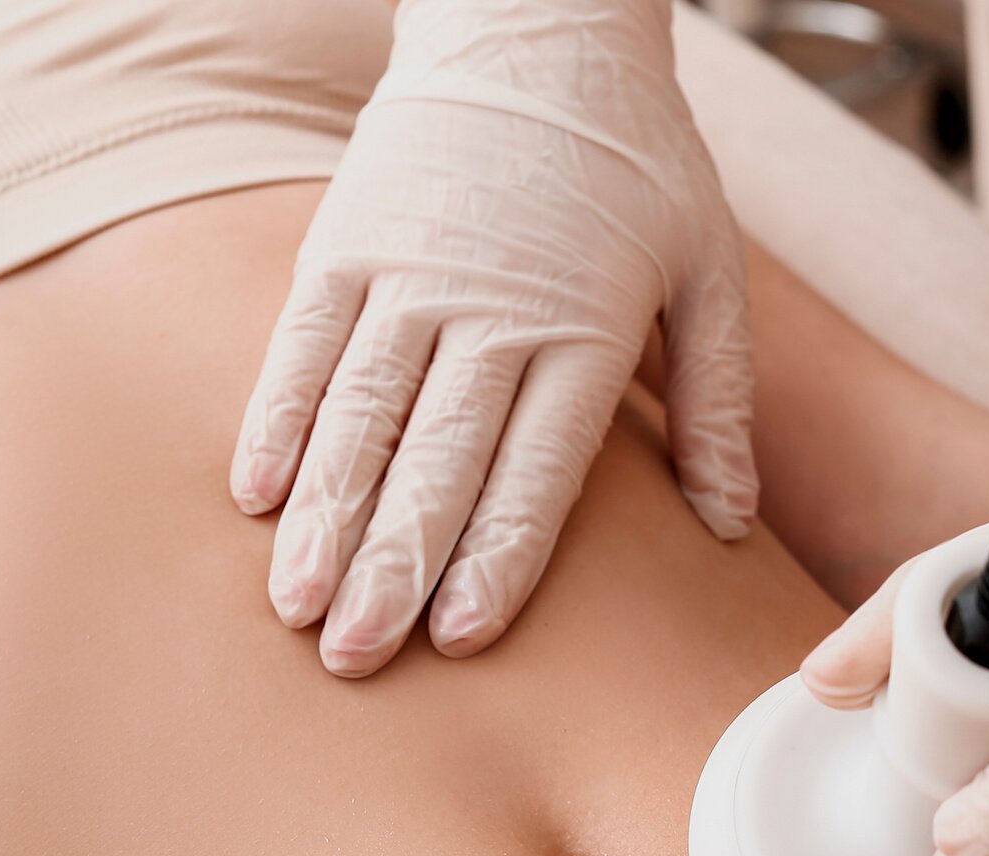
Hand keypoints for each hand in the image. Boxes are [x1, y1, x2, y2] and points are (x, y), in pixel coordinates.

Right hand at [233, 0, 757, 676]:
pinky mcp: (345, 238)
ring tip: (296, 608)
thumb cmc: (635, 161)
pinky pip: (303, 345)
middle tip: (358, 659)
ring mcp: (408, 272)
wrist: (538, 24)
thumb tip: (730, 526)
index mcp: (586, 328)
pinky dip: (276, 420)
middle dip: (394, 570)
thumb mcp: (709, 269)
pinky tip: (257, 497)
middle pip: (435, 462)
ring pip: (358, 417)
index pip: (535, 471)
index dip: (495, 559)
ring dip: (324, 520)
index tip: (456, 638)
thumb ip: (718, 402)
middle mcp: (492, 308)